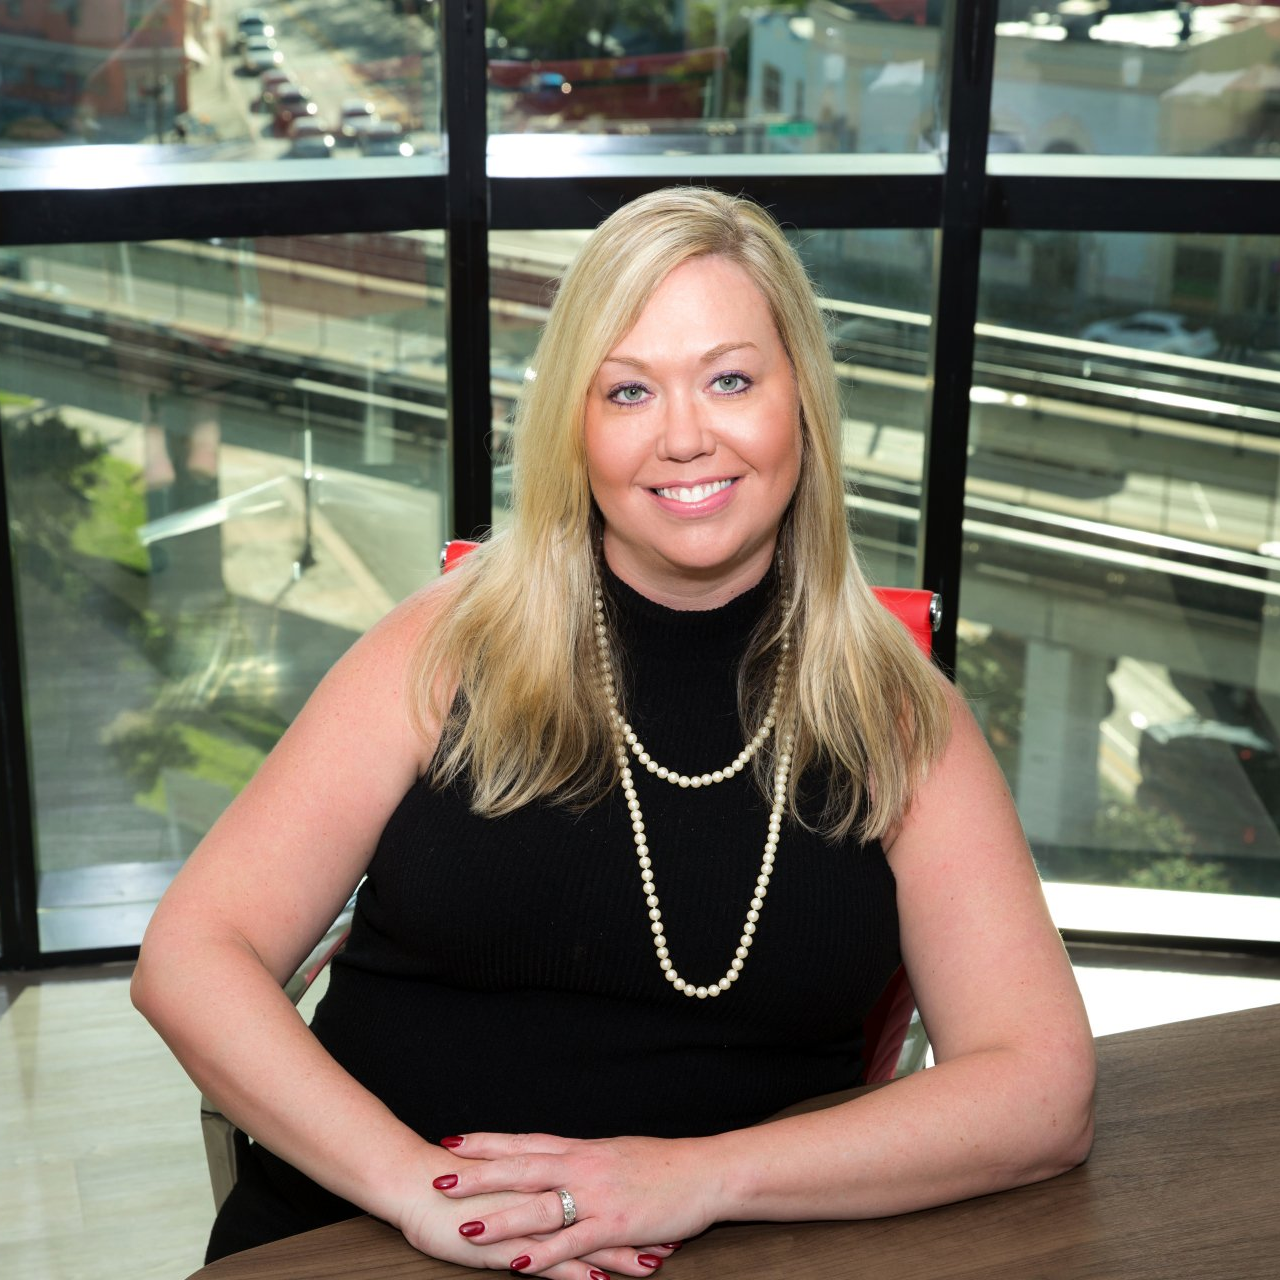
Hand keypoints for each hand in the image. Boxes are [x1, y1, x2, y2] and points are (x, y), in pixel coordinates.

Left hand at [429, 1130, 717, 1274]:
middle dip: (479, 1175)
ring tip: (468, 1228)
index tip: (453, 1141)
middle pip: (522, 1168)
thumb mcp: (616, 1154)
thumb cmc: (664, 1164)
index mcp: (582, 1149)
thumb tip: (556, 1162)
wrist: (706, 1171)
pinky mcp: (616, 1224)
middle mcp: (584, 1167)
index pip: (525, 1141)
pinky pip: (573, 1240)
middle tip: (441, 1178)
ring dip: (503, 1218)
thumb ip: (583, 1160)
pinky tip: (519, 1265)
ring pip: (541, 1206)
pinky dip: (545, 1253)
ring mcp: (598, 1196)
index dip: (488, 1143)